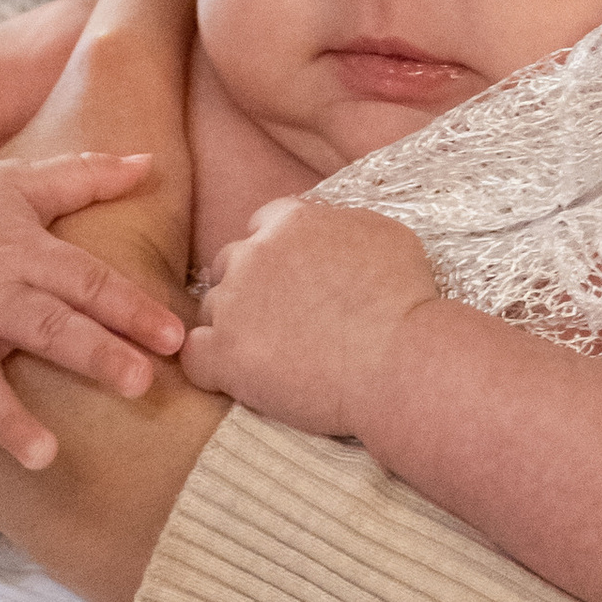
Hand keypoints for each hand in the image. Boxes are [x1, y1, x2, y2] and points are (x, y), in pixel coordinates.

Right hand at [0, 152, 187, 508]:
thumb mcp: (20, 181)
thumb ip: (87, 175)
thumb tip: (153, 160)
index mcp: (22, 254)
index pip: (87, 281)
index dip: (132, 308)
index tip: (178, 337)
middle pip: (45, 326)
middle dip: (91, 354)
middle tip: (139, 382)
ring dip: (6, 419)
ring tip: (42, 456)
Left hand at [181, 200, 439, 439]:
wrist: (401, 362)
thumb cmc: (405, 302)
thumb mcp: (384, 235)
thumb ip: (340, 225)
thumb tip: (331, 232)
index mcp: (290, 221)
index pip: (261, 228)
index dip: (276, 258)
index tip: (295, 285)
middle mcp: (254, 253)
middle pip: (230, 265)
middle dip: (251, 291)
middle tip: (285, 325)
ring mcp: (234, 303)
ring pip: (213, 311)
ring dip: (234, 330)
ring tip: (274, 359)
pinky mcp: (224, 354)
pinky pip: (195, 357)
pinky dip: (213, 369)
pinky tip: (240, 380)